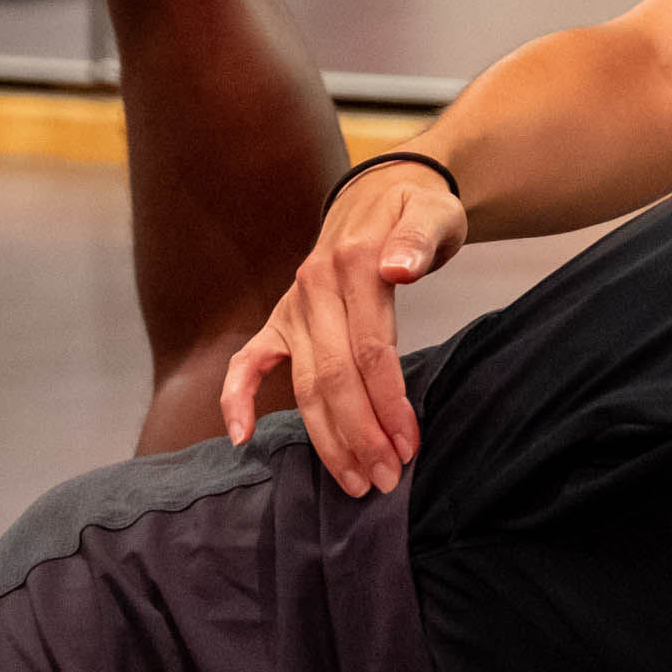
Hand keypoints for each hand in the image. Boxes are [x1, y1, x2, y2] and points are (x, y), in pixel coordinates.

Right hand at [217, 160, 471, 492]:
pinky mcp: (282, 318)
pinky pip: (249, 361)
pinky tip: (241, 436)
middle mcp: (315, 288)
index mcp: (353, 265)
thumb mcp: (434, 212)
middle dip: (359, 434)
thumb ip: (420, 237)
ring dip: (326, 437)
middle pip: (333, 376)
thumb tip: (399, 266)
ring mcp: (294, 306)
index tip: (408, 445)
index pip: (370, 350)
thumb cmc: (417, 212)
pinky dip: (237, 396)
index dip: (388, 402)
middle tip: (385, 480)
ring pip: (303, 383)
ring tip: (352, 480)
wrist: (383, 192)